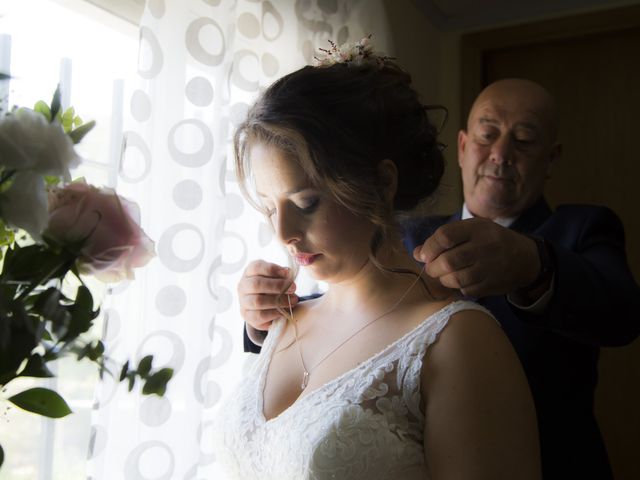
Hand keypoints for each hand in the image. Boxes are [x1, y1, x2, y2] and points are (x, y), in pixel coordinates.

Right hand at [237, 260, 297, 332]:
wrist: (266, 308)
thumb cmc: (273, 289)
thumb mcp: (277, 278)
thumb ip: (282, 275)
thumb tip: (288, 273)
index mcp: (249, 272)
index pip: (256, 267)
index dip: (273, 269)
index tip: (288, 273)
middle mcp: (243, 286)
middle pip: (256, 284)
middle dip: (278, 286)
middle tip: (293, 288)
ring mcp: (243, 301)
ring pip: (258, 301)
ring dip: (278, 301)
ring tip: (292, 301)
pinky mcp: (247, 316)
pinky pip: (260, 315)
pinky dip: (274, 313)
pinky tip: (283, 311)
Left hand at [413, 218, 539, 297]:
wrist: (524, 258)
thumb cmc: (490, 240)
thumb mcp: (471, 230)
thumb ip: (443, 238)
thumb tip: (416, 253)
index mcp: (477, 229)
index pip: (445, 236)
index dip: (430, 247)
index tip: (424, 254)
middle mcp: (484, 247)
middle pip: (448, 261)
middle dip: (432, 267)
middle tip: (431, 268)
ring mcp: (489, 268)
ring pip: (455, 279)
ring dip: (443, 279)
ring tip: (444, 275)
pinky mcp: (492, 284)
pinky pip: (466, 290)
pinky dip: (458, 287)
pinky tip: (460, 280)